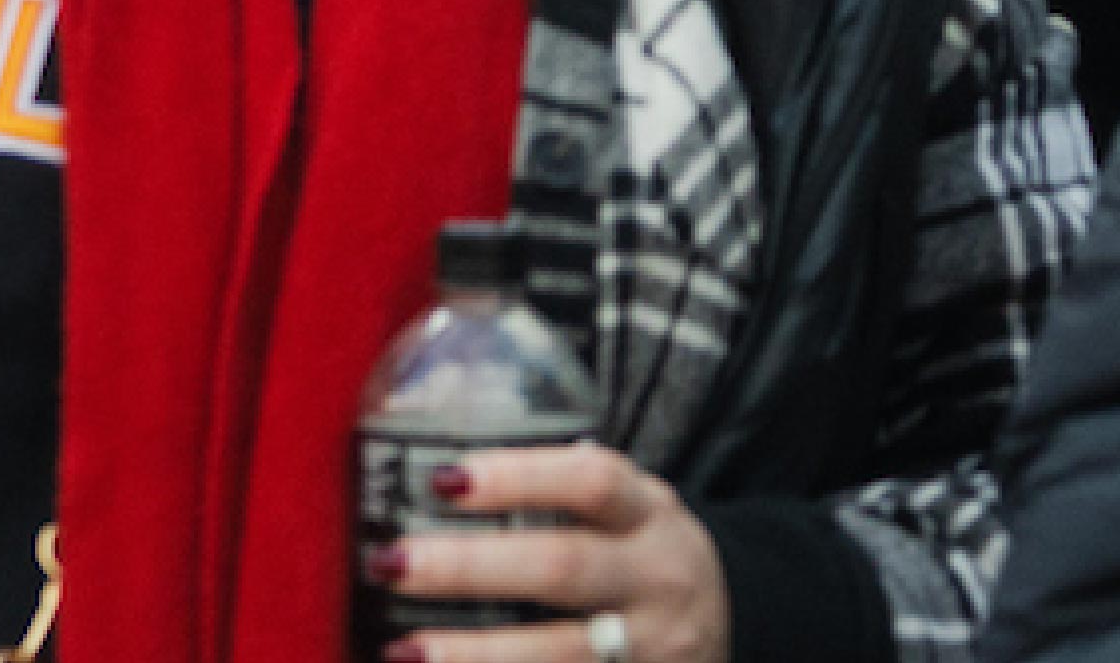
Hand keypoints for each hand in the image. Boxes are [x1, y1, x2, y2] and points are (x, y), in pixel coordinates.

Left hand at [373, 444, 728, 662]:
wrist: (727, 629)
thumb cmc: (641, 558)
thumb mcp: (628, 511)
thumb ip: (559, 493)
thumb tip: (436, 475)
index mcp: (648, 515)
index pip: (591, 480)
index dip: (517, 477)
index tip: (443, 480)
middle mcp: (657, 580)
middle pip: (563, 568)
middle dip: (470, 567)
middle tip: (392, 562)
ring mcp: (651, 650)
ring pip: (561, 654)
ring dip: (475, 655)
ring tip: (403, 650)